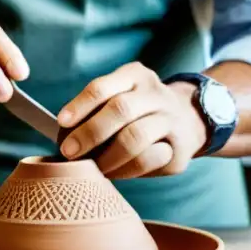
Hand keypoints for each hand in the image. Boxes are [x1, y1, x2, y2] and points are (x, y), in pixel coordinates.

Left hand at [56, 62, 208, 179]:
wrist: (189, 118)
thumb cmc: (139, 110)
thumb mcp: (121, 94)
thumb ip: (96, 109)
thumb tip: (63, 135)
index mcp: (134, 75)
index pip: (103, 86)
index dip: (80, 105)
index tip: (61, 122)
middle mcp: (155, 93)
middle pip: (120, 110)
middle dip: (90, 133)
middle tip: (69, 151)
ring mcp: (170, 119)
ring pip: (135, 137)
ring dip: (107, 156)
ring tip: (92, 168)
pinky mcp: (179, 148)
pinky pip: (149, 160)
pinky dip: (125, 170)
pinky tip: (113, 173)